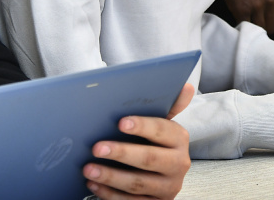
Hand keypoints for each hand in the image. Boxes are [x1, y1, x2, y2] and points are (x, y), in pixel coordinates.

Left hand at [84, 83, 193, 199]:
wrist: (164, 178)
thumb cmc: (157, 145)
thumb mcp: (164, 127)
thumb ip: (170, 107)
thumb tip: (184, 85)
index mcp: (180, 140)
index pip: (162, 131)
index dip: (142, 126)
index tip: (121, 122)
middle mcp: (179, 164)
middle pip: (149, 159)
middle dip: (122, 153)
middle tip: (97, 147)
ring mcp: (168, 187)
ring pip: (137, 183)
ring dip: (111, 176)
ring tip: (88, 169)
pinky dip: (110, 194)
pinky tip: (94, 185)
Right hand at [221, 0, 273, 33]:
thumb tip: (271, 9)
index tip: (268, 19)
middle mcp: (270, 2)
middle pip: (271, 27)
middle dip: (264, 26)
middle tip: (256, 22)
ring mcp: (255, 7)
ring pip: (258, 29)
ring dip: (253, 28)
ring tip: (248, 22)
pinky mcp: (241, 10)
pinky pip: (244, 26)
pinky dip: (241, 25)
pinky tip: (238, 19)